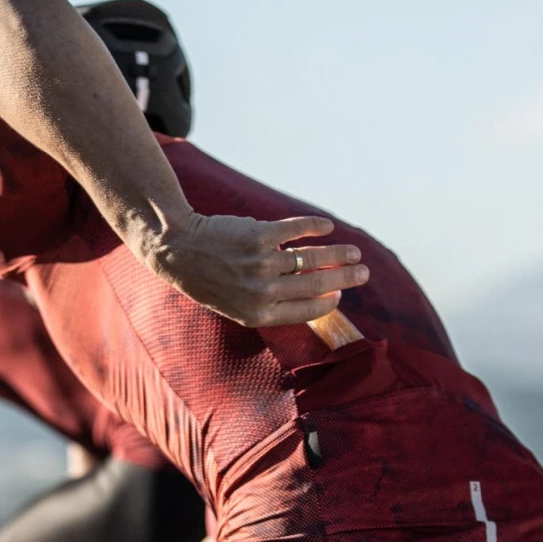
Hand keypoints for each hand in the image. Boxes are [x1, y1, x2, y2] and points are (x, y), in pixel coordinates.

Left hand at [147, 212, 369, 327]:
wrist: (178, 251)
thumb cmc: (209, 280)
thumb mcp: (235, 305)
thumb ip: (269, 305)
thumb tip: (312, 297)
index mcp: (258, 314)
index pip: (306, 311)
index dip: (328, 303)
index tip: (340, 295)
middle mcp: (262, 291)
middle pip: (316, 284)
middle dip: (345, 278)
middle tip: (364, 273)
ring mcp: (261, 263)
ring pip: (311, 258)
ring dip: (338, 253)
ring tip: (354, 252)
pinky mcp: (258, 235)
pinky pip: (295, 230)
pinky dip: (314, 226)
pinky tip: (326, 226)